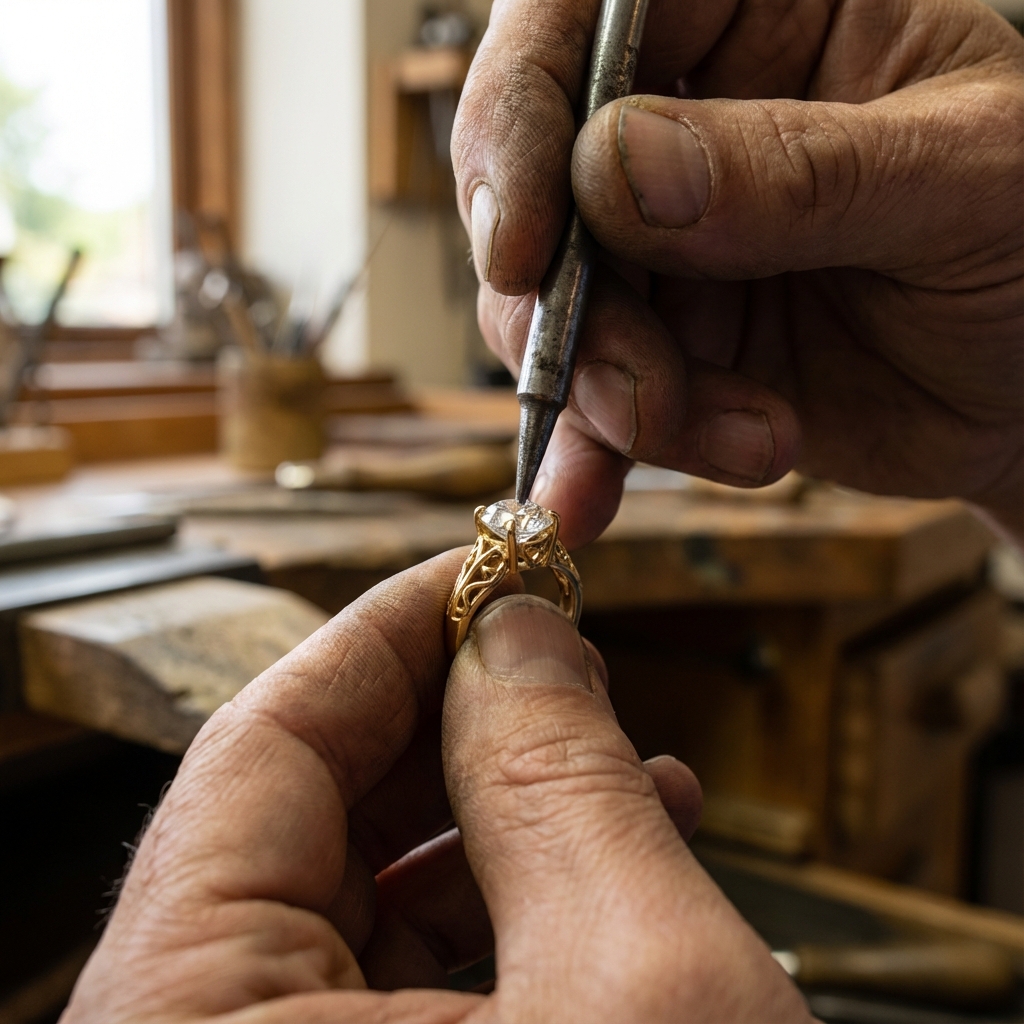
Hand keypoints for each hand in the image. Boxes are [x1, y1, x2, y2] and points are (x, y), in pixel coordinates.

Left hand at [61, 553, 809, 1022]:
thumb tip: (521, 628)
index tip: (481, 567)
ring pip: (362, 902)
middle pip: (305, 821)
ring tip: (618, 754)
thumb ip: (559, 775)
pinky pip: (401, 986)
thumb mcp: (635, 988)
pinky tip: (607, 862)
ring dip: (494, 811)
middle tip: (555, 651)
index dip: (387, 633)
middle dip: (450, 718)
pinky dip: (503, 909)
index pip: (263, 750)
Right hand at [453, 0, 1022, 544]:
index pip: (580, 23)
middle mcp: (681, 128)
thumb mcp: (966, 177)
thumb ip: (800, 170)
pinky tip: (588, 501)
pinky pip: (586, 401)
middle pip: (538, 190)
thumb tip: (619, 170)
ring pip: (550, 311)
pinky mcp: (660, 349)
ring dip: (606, 396)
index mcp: (756, 18)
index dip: (517, 119)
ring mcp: (661, 250)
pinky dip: (585, 457)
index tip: (520, 244)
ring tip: (737, 440)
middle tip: (636, 393)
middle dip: (567, 307)